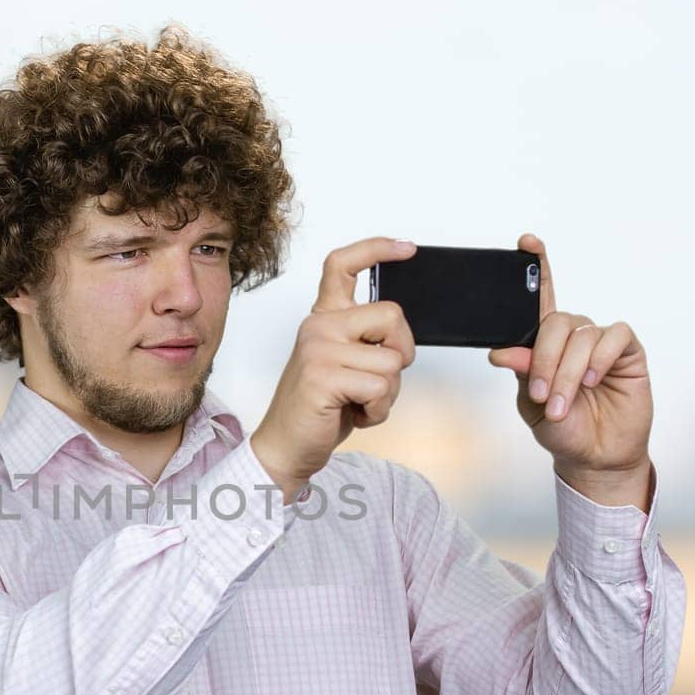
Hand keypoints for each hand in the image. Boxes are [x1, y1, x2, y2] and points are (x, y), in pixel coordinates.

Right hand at [252, 237, 416, 501]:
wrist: (287, 446)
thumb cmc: (321, 408)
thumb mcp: (345, 363)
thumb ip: (365, 340)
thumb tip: (401, 333)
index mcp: (323, 317)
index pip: (344, 265)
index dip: (378, 249)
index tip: (407, 248)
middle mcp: (318, 326)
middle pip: (393, 315)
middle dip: (401, 352)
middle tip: (378, 378)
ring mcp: (319, 349)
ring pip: (392, 360)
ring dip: (388, 393)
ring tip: (359, 402)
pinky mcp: (324, 377)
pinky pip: (380, 387)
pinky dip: (378, 410)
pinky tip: (354, 414)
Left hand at [486, 233, 653, 482]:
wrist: (593, 456)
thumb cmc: (562, 427)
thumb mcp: (532, 402)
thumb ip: (522, 372)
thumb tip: (501, 351)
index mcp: (544, 343)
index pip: (539, 298)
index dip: (536, 266)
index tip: (526, 242)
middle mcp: (572, 336)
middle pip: (555, 322)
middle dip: (544, 360)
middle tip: (540, 395)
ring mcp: (600, 342)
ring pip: (580, 335)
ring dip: (567, 372)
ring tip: (563, 403)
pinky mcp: (628, 352)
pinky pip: (614, 337)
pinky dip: (599, 358)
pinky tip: (593, 380)